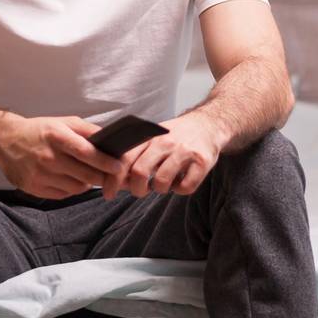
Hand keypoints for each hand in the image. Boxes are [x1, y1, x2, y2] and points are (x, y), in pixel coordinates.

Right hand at [0, 114, 126, 199]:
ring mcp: (40, 175)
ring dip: (87, 184)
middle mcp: (48, 157)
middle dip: (102, 177)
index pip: (87, 153)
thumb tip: (110, 140)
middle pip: (85, 175)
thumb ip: (87, 130)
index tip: (119, 167)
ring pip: (76, 188)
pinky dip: (71, 189)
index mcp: (57, 136)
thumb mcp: (63, 122)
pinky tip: (70, 179)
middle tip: (111, 176)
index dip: (105, 162)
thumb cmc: (40, 130)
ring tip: (87, 175)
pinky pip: (63, 195)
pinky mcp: (34, 188)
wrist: (5, 141)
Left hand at [99, 112, 222, 200]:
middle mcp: (165, 142)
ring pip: (162, 182)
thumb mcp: (153, 137)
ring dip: (160, 189)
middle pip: (140, 172)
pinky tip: (181, 181)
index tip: (108, 193)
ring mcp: (184, 151)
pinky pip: (185, 187)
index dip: (114, 179)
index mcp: (149, 136)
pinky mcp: (202, 161)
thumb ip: (135, 153)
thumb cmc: (175, 136)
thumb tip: (113, 178)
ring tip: (164, 183)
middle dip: (137, 189)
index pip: (125, 158)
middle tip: (141, 191)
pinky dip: (180, 190)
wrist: (208, 124)